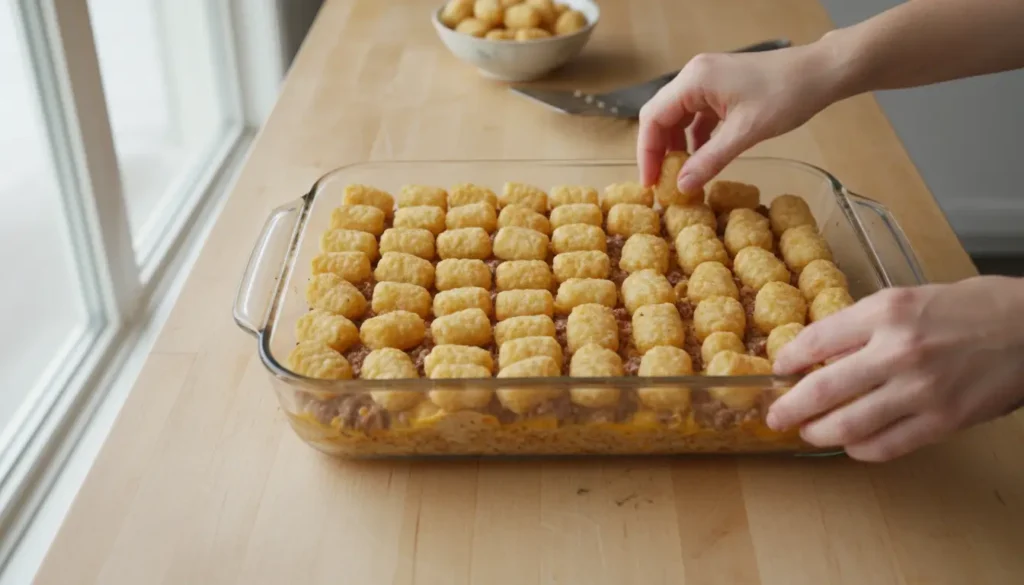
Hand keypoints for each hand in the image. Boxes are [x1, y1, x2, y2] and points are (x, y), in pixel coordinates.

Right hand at [636, 43, 842, 191]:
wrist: (822, 72)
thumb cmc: (787, 95)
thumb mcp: (745, 133)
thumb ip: (710, 160)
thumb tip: (681, 187)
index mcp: (694, 80)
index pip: (653, 118)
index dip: (647, 153)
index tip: (651, 183)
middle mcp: (695, 76)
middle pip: (661, 117)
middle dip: (659, 151)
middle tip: (662, 183)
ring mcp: (708, 81)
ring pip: (678, 118)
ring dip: (677, 146)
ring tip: (681, 175)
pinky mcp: (722, 88)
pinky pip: (697, 116)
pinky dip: (695, 138)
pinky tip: (702, 158)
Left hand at [767, 276, 1023, 461]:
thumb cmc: (971, 308)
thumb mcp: (908, 300)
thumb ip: (865, 326)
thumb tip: (822, 354)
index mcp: (885, 312)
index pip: (816, 340)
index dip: (789, 360)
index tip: (779, 370)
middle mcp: (897, 351)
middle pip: (822, 389)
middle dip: (789, 407)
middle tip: (775, 415)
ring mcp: (920, 390)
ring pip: (848, 425)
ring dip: (819, 433)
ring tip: (809, 432)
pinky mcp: (943, 422)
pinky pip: (885, 446)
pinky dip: (860, 449)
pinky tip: (852, 445)